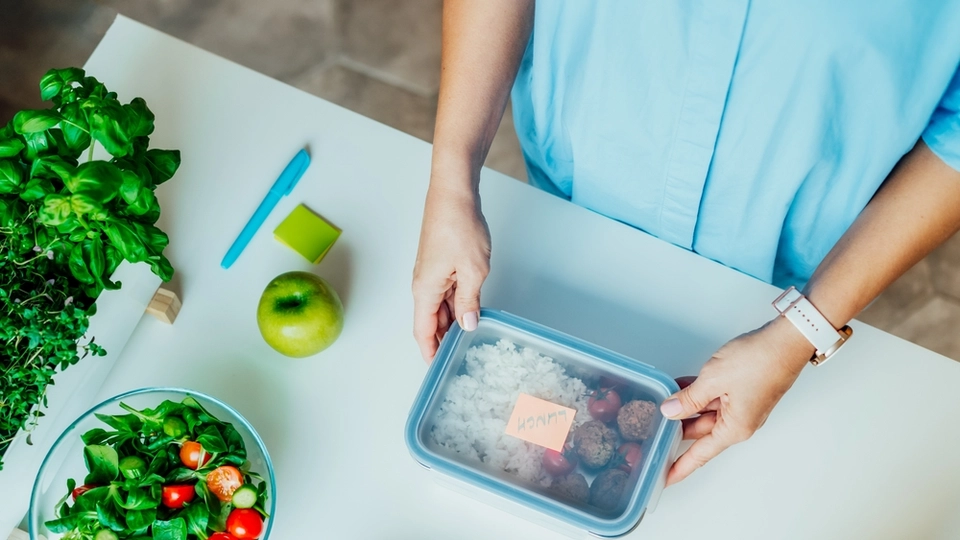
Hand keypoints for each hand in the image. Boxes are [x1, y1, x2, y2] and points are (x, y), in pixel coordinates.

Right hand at [412, 180, 490, 361]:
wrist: (453, 193)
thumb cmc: (459, 226)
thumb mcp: (473, 271)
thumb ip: (469, 302)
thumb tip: (468, 325)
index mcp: (425, 290)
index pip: (423, 332)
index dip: (430, 352)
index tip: (438, 370)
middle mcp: (424, 285)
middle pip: (430, 322)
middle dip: (442, 341)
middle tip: (459, 360)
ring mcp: (432, 274)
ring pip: (439, 307)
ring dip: (451, 323)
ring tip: (468, 340)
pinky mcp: (441, 263)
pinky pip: (446, 292)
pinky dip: (456, 305)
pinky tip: (470, 311)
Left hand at [661, 316, 813, 484]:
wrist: (787, 340)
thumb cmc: (759, 362)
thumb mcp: (713, 381)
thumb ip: (689, 398)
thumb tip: (670, 412)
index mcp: (734, 428)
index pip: (700, 454)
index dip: (680, 466)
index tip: (665, 478)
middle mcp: (739, 421)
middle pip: (700, 431)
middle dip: (676, 429)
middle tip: (653, 434)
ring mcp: (741, 405)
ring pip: (705, 411)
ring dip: (685, 406)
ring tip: (661, 404)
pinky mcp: (742, 389)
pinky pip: (713, 396)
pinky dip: (697, 392)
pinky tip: (678, 385)